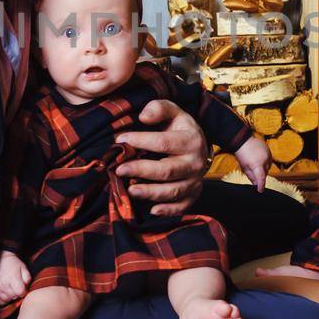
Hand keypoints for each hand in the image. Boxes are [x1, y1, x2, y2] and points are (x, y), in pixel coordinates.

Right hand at [0, 250, 29, 304]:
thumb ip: (27, 279)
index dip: (24, 291)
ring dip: (10, 296)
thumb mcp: (24, 268)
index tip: (23, 287)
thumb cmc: (13, 264)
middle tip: (16, 286)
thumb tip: (26, 290)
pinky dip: (3, 299)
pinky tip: (5, 292)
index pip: (21, 293)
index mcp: (12, 279)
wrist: (0, 260)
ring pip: (7, 300)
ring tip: (10, 288)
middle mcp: (3, 285)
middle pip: (14, 297)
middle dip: (17, 293)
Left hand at [116, 99, 207, 216]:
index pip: (163, 142)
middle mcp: (195, 162)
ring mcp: (195, 181)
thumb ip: (159, 108)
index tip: (119, 140)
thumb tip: (143, 116)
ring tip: (129, 190)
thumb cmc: (178, 128)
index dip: (140, 141)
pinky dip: (168, 211)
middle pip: (167, 170)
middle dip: (141, 170)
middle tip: (119, 169)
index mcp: (191, 140)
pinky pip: (182, 207)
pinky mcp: (193, 195)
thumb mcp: (173, 112)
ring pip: (172, 191)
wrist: (199, 146)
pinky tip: (152, 210)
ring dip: (150, 193)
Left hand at [234, 135, 270, 191]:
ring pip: (268, 167)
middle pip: (265, 173)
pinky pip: (269, 161)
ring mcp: (268, 155)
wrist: (243, 140)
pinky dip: (265, 163)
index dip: (261, 185)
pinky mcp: (269, 151)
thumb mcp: (244, 167)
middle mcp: (265, 160)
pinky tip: (258, 159)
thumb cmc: (242, 154)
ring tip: (254, 163)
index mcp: (258, 164)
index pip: (261, 178)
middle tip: (253, 172)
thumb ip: (251, 176)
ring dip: (263, 169)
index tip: (260, 190)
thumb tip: (256, 184)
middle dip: (260, 175)